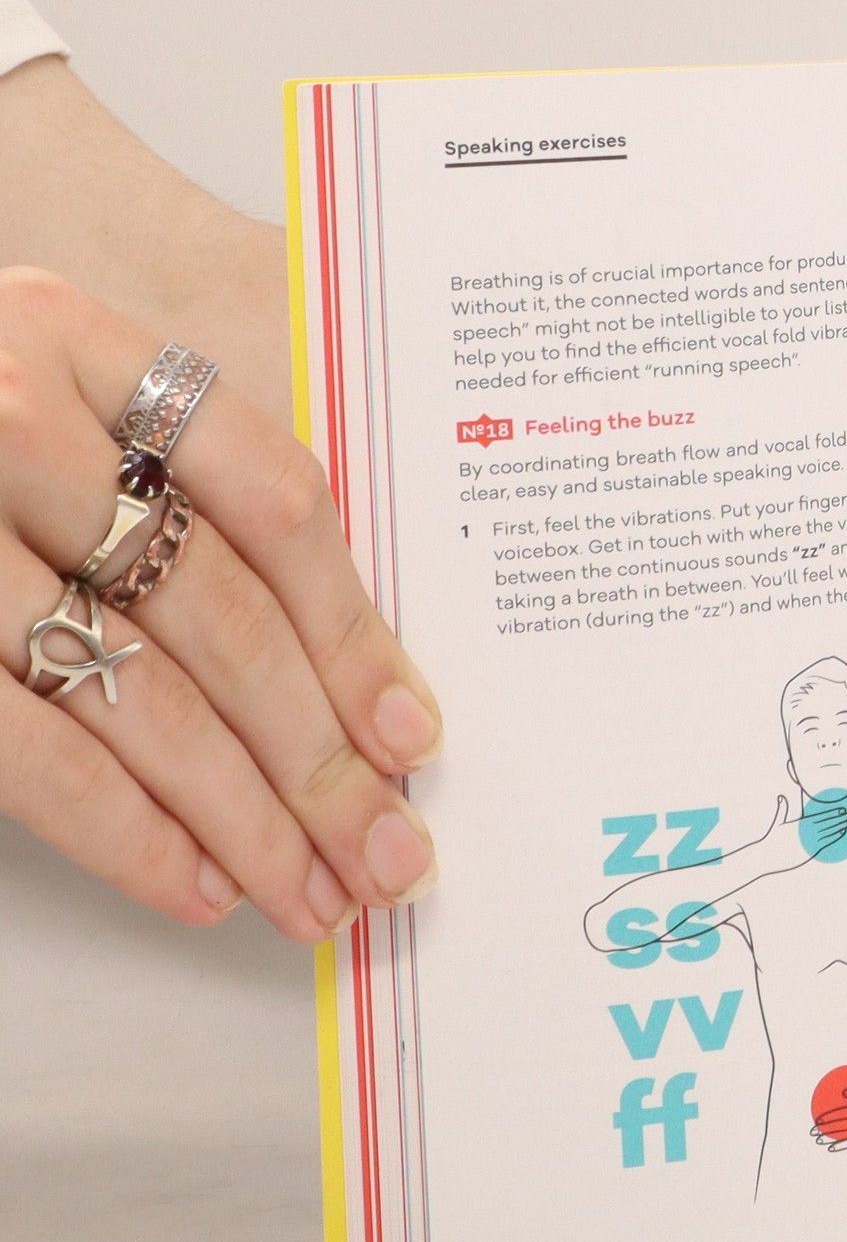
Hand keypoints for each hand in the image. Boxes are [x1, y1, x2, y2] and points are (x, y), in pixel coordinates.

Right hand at [0, 267, 441, 937]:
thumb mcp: (52, 411)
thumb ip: (174, 491)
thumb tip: (342, 679)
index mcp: (82, 348)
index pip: (274, 503)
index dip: (357, 634)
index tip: (411, 737)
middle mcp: (14, 421)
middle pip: (226, 617)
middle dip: (322, 760)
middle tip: (389, 853)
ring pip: (142, 697)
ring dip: (247, 820)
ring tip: (314, 893)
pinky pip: (33, 753)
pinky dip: (130, 834)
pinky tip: (200, 884)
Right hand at [757, 792, 846, 863]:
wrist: (766, 857)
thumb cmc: (772, 839)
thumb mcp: (777, 823)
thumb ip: (782, 810)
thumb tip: (781, 797)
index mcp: (799, 825)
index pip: (819, 817)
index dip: (832, 813)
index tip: (841, 808)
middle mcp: (805, 833)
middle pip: (826, 824)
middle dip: (839, 819)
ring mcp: (808, 843)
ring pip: (828, 834)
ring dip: (840, 827)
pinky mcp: (809, 853)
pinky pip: (825, 844)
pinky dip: (834, 838)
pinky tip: (842, 833)